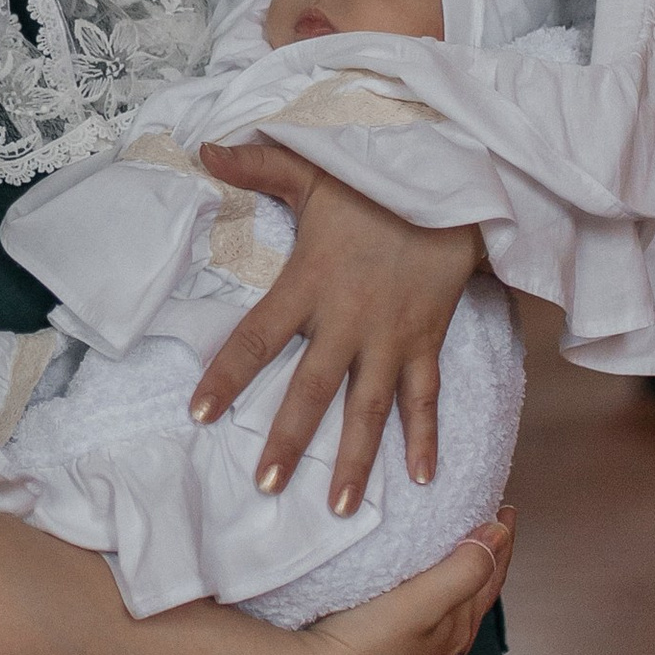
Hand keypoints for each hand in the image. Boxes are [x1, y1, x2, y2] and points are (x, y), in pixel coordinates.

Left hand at [191, 142, 483, 514]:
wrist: (456, 182)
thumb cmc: (378, 179)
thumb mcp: (315, 170)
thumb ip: (258, 166)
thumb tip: (202, 147)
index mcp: (309, 284)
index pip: (255, 339)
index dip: (226, 378)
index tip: (198, 414)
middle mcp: (347, 321)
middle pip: (311, 391)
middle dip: (287, 441)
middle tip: (265, 486)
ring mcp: (391, 338)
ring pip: (369, 409)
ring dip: (353, 460)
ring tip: (337, 507)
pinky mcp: (427, 342)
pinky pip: (425, 398)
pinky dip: (425, 438)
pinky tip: (421, 479)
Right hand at [261, 517, 511, 654]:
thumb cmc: (367, 644)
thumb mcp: (424, 603)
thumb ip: (465, 570)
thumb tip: (499, 534)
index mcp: (458, 634)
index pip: (490, 579)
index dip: (502, 543)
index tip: (506, 508)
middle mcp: (440, 650)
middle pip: (472, 594)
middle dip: (481, 557)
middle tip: (483, 520)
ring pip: (444, 607)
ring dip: (452, 575)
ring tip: (448, 547)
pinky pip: (416, 616)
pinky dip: (424, 592)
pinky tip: (407, 586)